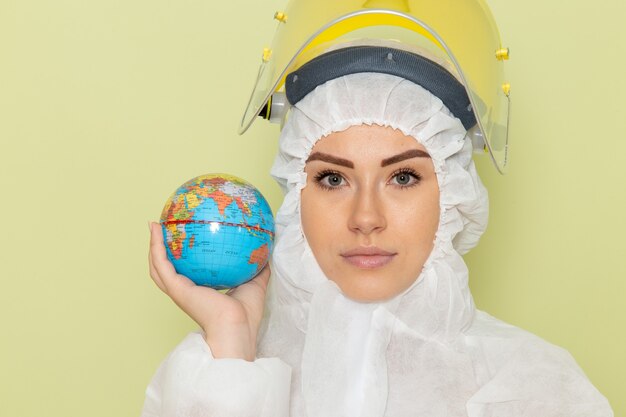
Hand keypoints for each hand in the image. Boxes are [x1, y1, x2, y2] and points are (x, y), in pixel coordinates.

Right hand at [148, 221, 268, 360]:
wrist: (238, 326)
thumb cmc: (246, 314)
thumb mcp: (255, 284)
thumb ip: (258, 268)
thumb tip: (266, 252)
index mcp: (201, 293)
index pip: (187, 273)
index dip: (182, 258)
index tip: (183, 240)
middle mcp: (187, 291)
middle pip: (167, 270)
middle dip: (162, 251)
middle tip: (162, 230)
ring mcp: (179, 290)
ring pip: (158, 267)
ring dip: (153, 246)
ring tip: (153, 226)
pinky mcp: (176, 288)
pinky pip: (161, 264)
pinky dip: (155, 247)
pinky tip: (156, 230)